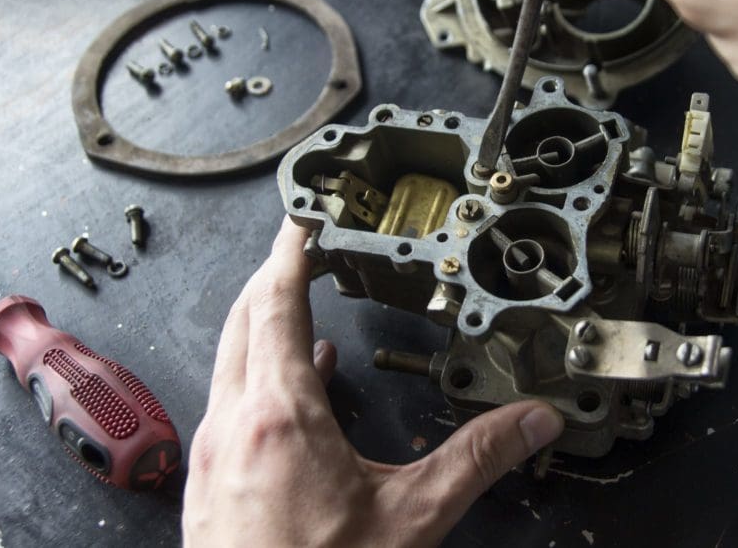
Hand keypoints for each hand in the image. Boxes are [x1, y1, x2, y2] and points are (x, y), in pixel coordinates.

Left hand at [182, 218, 563, 546]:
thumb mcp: (412, 519)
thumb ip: (476, 460)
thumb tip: (531, 420)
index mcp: (280, 416)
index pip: (277, 304)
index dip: (290, 252)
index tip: (302, 219)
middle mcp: (232, 425)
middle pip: (243, 319)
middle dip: (272, 275)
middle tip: (301, 248)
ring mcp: (211, 454)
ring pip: (230, 359)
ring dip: (262, 322)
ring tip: (298, 304)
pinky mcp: (207, 482)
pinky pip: (230, 401)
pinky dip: (260, 373)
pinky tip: (299, 388)